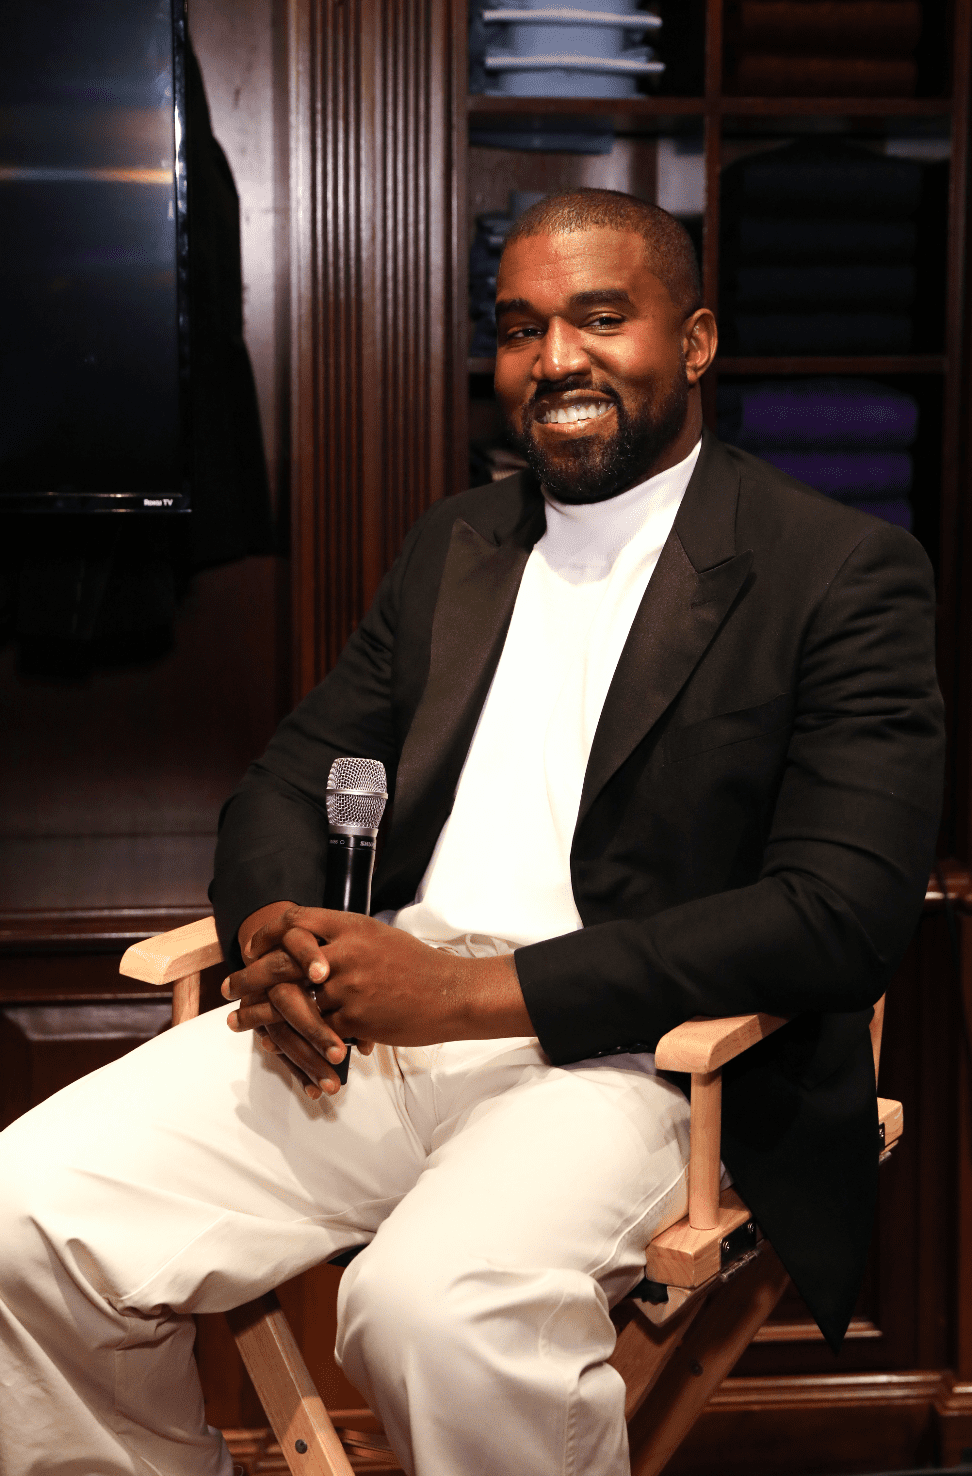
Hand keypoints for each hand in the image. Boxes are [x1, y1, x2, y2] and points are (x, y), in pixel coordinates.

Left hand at [222, 904, 530, 1095]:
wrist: (450, 994)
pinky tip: (276, 1045)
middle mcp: (345, 952)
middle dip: (248, 977)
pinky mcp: (354, 1018)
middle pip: (281, 962)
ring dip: (258, 1014)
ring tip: (239, 1021)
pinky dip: (294, 1038)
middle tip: (229, 988)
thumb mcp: (379, 938)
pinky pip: (316, 1030)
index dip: (267, 934)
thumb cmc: (417, 966)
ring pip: (290, 1002)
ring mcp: (348, 987)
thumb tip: (310, 948)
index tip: (250, 947)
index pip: (295, 922)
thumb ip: (345, 939)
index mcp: (351, 926)